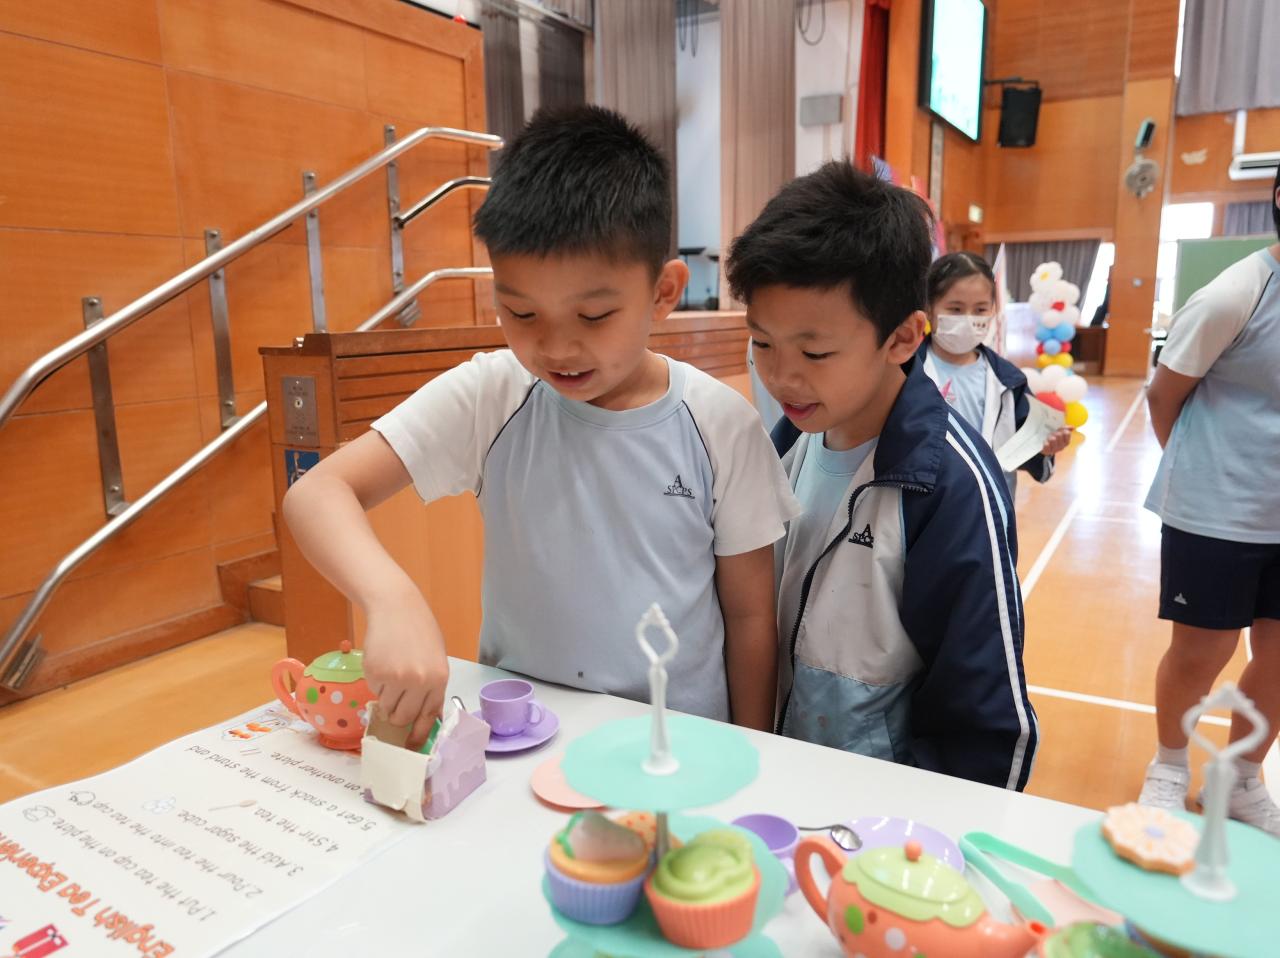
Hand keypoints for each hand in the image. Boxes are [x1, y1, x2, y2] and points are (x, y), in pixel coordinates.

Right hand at [361, 587, 449, 749]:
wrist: (396, 607)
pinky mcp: (375, 673)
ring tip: (391, 676)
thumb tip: (429, 718)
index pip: (429, 717)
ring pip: (387, 708)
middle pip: (404, 718)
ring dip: (386, 699)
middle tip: (394, 707)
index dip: (418, 735)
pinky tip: (383, 664)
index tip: (411, 747)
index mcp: (439, 679)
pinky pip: (374, 692)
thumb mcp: (436, 659)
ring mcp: (396, 678)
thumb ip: (432, 688)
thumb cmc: (419, 632)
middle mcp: (419, 681)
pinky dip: (376, 684)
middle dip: (397, 718)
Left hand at [1041, 427, 1071, 456]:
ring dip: (1049, 437)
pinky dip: (1045, 442)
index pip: (1067, 433)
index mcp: (1066, 442)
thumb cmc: (1054, 438)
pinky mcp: (1048, 451)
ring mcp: (1055, 450)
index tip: (1059, 430)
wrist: (1045, 447)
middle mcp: (1062, 446)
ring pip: (1052, 439)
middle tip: (1053, 434)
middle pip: (1059, 435)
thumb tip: (1073, 427)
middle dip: (1055, 433)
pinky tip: (1046, 442)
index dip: (1062, 429)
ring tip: (1048, 438)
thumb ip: (1065, 428)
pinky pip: (1047, 445)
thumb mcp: (1059, 432)